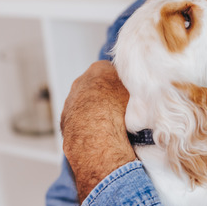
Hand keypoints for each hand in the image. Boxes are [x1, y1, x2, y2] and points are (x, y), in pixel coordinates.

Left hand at [60, 61, 135, 202]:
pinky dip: (86, 126)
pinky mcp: (64, 120)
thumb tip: (142, 89)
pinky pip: (78, 120)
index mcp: (99, 68)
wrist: (97, 136)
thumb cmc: (120, 112)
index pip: (112, 71)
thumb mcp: (137, 93)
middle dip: (106, 97)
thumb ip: (136, 87)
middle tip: (120, 111)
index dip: (122, 84)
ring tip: (110, 127)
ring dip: (95, 112)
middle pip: (97, 87)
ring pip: (85, 104)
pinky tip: (97, 136)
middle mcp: (81, 81)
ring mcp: (70, 100)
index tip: (128, 96)